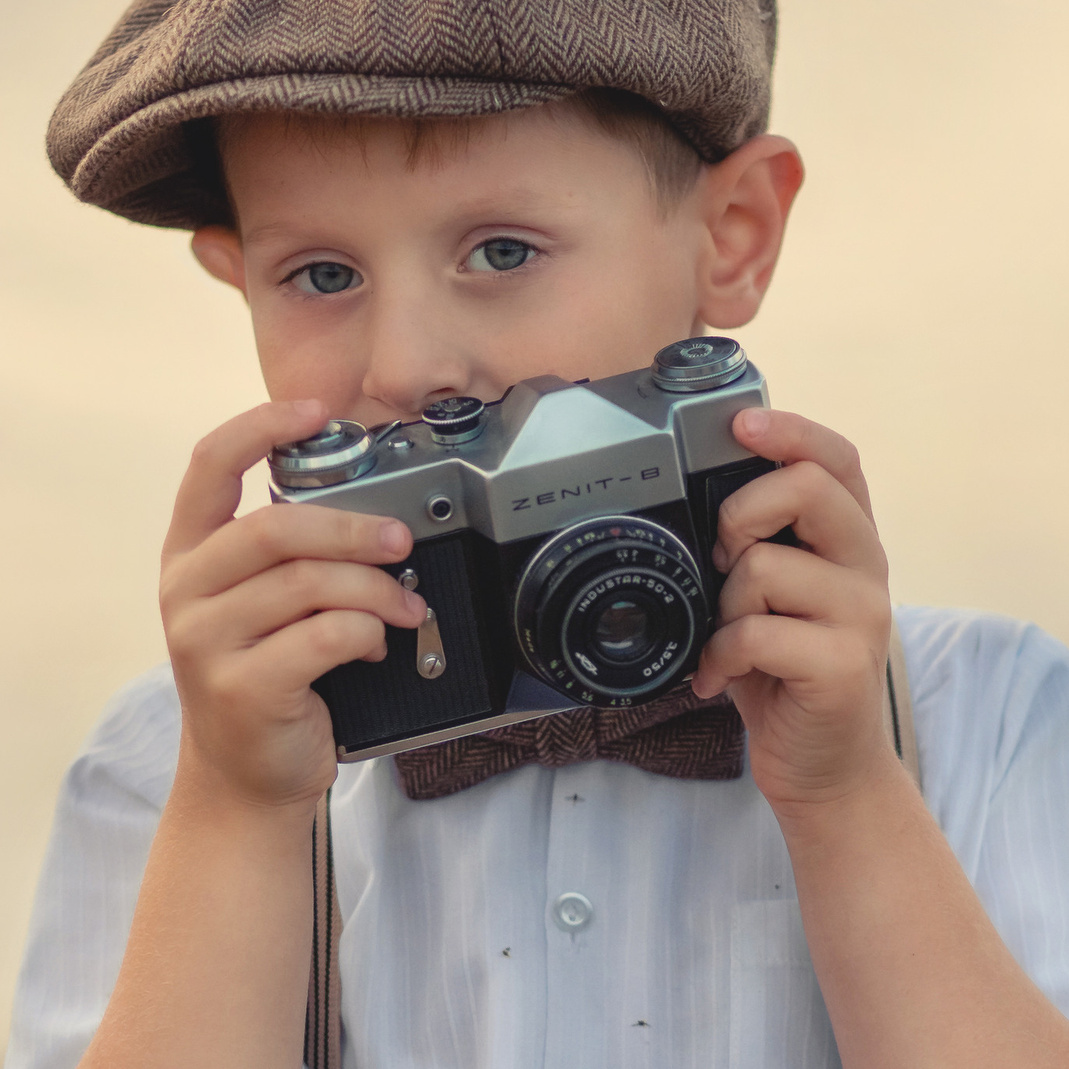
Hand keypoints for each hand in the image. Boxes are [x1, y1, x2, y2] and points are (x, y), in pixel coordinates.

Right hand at [159, 401, 426, 810]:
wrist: (246, 773)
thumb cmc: (266, 675)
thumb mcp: (262, 604)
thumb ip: (294, 557)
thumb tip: (377, 515)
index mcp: (191, 554)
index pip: (209, 466)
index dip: (261, 427)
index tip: (316, 412)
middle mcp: (186, 591)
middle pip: (276, 528)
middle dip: (355, 528)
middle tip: (401, 540)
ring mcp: (204, 642)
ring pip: (309, 584)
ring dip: (377, 590)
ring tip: (406, 606)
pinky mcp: (240, 687)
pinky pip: (324, 636)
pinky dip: (367, 633)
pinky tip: (375, 645)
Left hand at [691, 409, 892, 813]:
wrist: (823, 764)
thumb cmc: (785, 671)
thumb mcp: (772, 598)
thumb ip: (758, 546)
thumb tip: (697, 502)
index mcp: (847, 541)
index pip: (837, 459)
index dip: (792, 431)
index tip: (741, 424)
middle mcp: (866, 567)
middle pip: (808, 488)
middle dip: (740, 513)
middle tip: (724, 558)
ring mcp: (862, 616)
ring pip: (764, 566)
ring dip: (723, 605)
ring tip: (727, 637)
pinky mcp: (843, 665)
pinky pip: (754, 633)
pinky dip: (720, 656)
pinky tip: (720, 676)